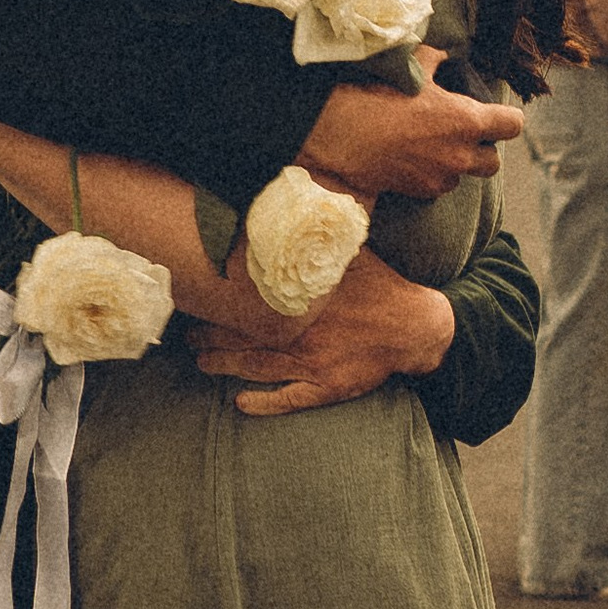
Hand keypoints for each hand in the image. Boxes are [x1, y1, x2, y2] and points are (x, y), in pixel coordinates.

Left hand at [192, 249, 455, 413]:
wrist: (418, 328)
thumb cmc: (384, 288)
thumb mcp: (353, 254)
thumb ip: (322, 239)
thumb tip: (301, 204)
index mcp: (304, 302)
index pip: (251, 303)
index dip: (221, 304)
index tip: (198, 298)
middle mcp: (302, 334)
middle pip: (246, 337)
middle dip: (213, 338)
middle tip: (189, 336)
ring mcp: (312, 364)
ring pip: (259, 368)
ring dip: (227, 367)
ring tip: (202, 363)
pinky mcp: (327, 387)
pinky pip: (290, 398)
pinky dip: (264, 402)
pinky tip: (241, 404)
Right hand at [301, 48, 520, 198]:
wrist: (344, 134)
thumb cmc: (379, 97)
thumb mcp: (412, 70)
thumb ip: (434, 60)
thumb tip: (442, 54)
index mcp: (468, 120)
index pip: (513, 124)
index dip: (506, 119)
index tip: (495, 116)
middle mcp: (461, 154)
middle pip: (493, 162)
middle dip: (482, 151)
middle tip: (462, 137)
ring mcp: (442, 177)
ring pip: (462, 177)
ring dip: (453, 166)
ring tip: (430, 150)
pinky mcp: (421, 192)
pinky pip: (436, 187)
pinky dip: (430, 177)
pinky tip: (411, 161)